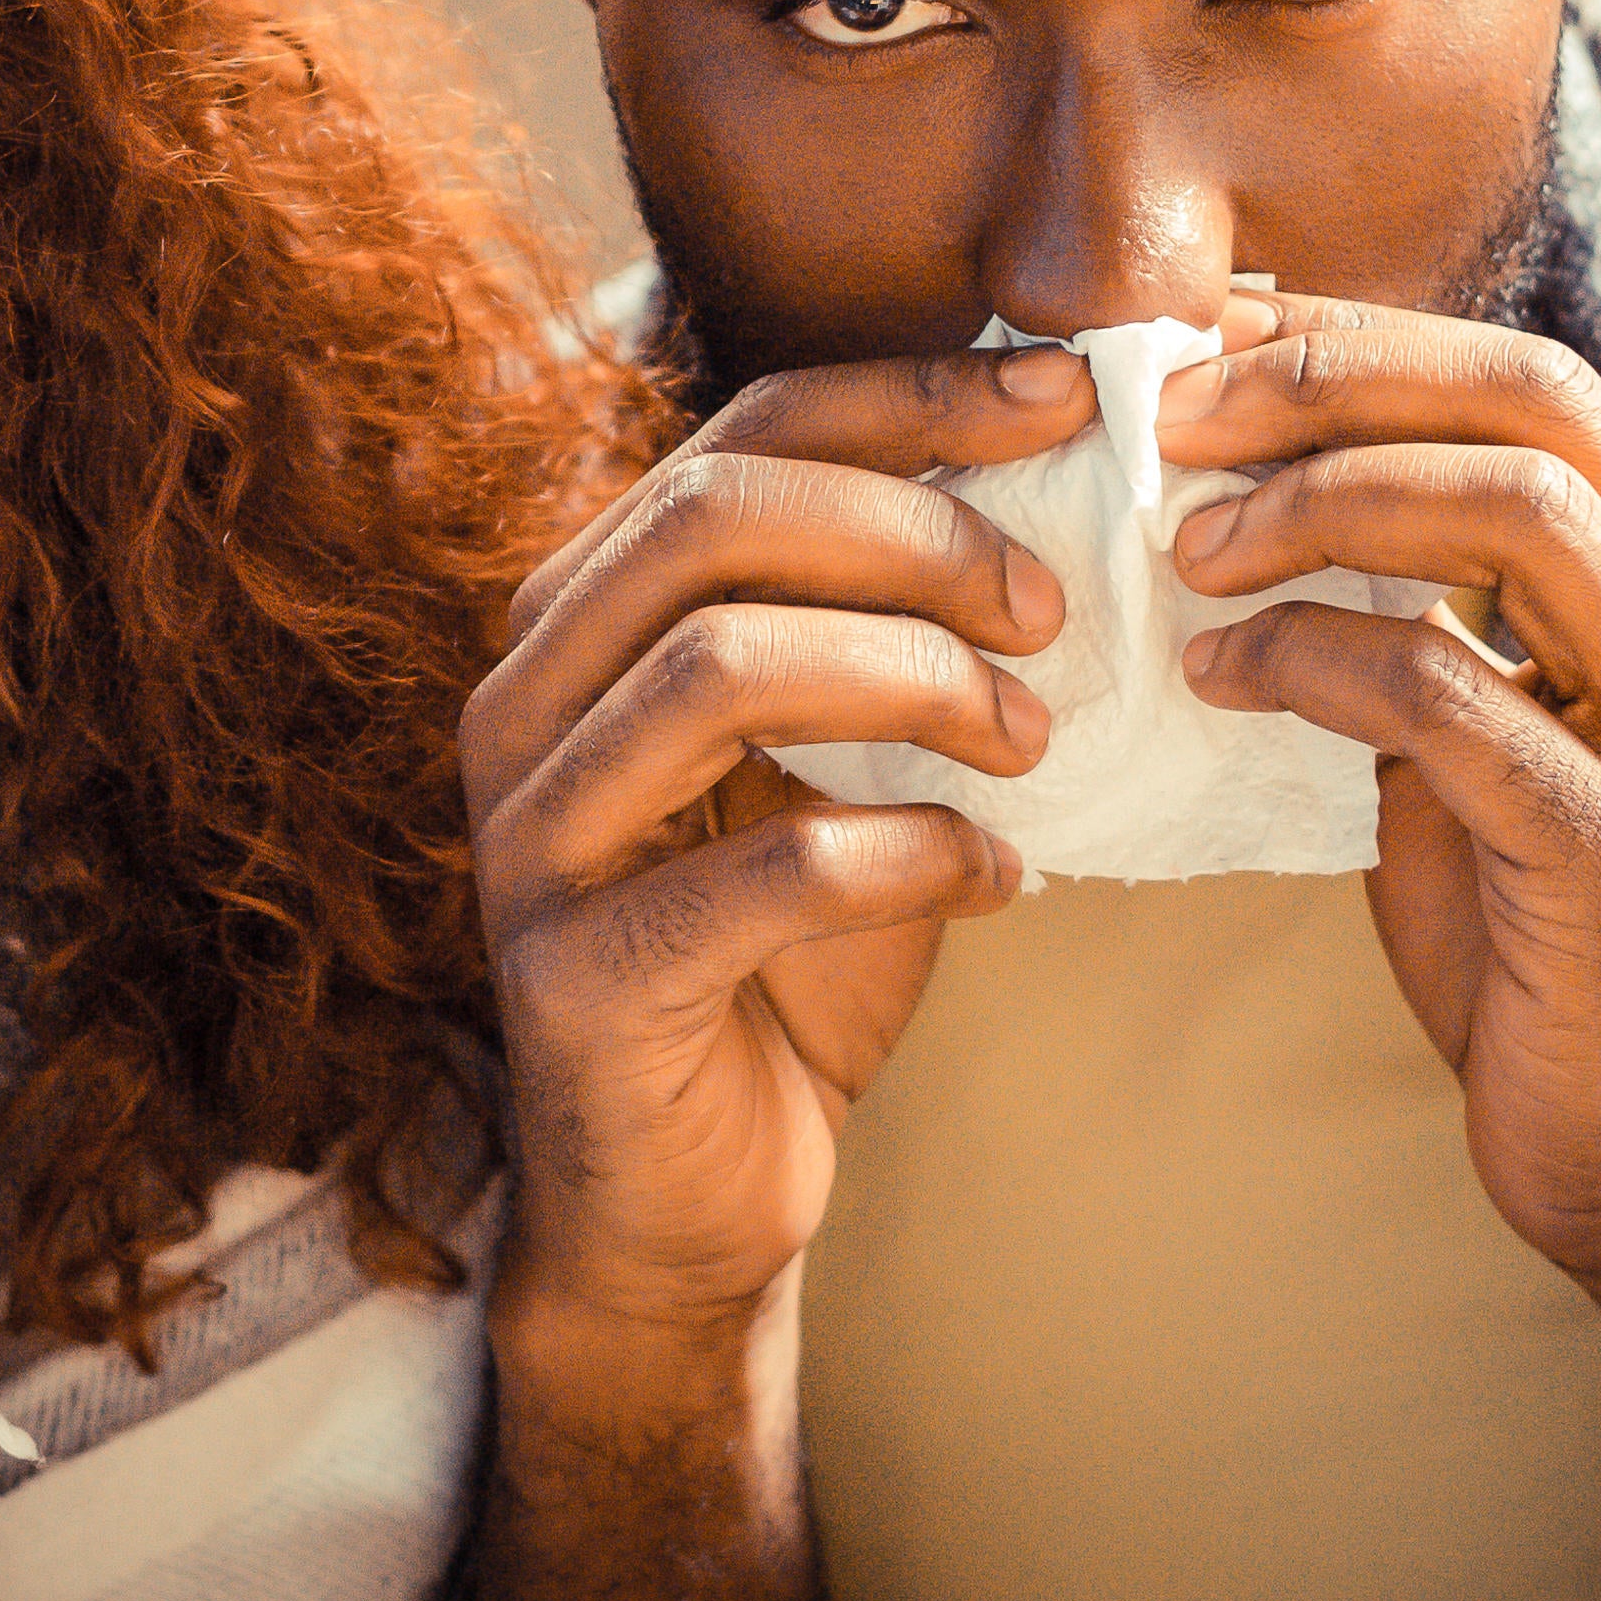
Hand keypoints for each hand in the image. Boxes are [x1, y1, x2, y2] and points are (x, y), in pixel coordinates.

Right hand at [461, 348, 1083, 1376]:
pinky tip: (997, 878)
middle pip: (712, 518)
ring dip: (915, 682)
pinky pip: (766, 873)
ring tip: (1032, 739)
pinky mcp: (581, 977)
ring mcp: (532, 839)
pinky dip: (913, 856)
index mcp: (582, 615)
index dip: (908, 399)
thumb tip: (1074, 476)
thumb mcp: (842, 760)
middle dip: (915, 537)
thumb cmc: (783, 957)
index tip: (1068, 401)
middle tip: (1054, 609)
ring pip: (719, 666)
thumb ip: (898, 626)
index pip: (737, 435)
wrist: (690, 1201)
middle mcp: (526, 701)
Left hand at [1162, 295, 1600, 1432]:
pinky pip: (1452, 696)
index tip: (1216, 346)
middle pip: (1537, 406)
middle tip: (1174, 416)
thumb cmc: (1569, 960)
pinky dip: (1313, 657)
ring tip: (1184, 546)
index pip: (1544, 381)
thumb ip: (1446, 626)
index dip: (1366, 340)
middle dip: (1334, 382)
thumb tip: (1264, 499)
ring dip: (1317, 503)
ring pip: (1516, 516)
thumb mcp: (1522, 752)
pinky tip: (1221, 673)